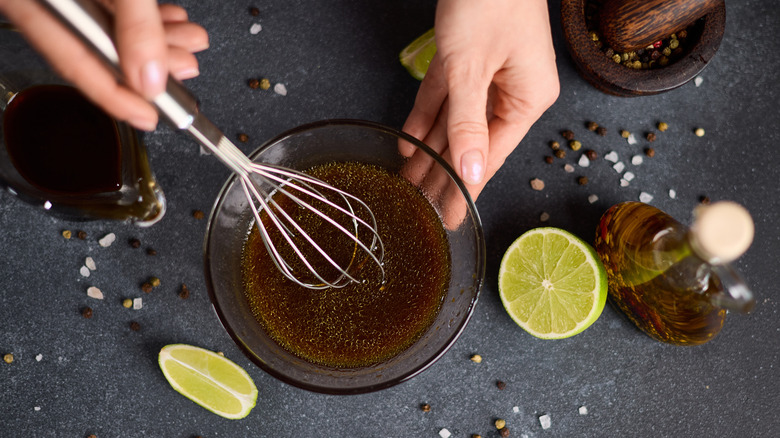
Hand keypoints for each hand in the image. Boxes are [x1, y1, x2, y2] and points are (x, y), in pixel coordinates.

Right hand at [0, 0, 208, 130]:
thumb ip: (135, 24)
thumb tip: (150, 78)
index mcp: (30, 2)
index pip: (75, 65)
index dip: (116, 98)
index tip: (149, 117)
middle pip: (96, 48)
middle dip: (149, 64)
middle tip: (184, 70)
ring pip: (107, 26)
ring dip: (154, 39)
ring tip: (188, 44)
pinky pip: (108, 3)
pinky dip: (141, 16)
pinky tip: (168, 21)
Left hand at [401, 0, 559, 199]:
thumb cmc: (489, 1)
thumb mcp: (472, 69)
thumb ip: (467, 124)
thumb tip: (471, 175)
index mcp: (527, 98)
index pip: (491, 156)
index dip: (467, 189)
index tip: (452, 218)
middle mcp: (511, 91)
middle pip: (471, 144)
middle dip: (443, 174)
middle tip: (422, 209)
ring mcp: (489, 75)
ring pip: (454, 123)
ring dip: (429, 150)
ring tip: (408, 183)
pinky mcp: (467, 60)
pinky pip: (445, 97)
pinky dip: (426, 116)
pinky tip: (408, 142)